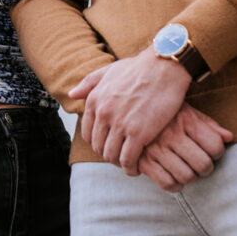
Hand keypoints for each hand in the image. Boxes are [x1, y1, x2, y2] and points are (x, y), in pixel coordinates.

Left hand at [69, 47, 190, 171]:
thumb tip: (71, 94)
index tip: (110, 145)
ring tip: (128, 164)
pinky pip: (127, 160)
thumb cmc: (140, 67)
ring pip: (111, 155)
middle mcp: (103, 113)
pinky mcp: (138, 133)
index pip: (87, 133)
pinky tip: (136, 168)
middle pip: (98, 146)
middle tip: (121, 156)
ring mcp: (120, 124)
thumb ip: (89, 83)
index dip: (98, 143)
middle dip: (108, 154)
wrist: (164, 66)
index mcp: (95, 100)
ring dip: (118, 163)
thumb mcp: (109, 71)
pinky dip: (130, 168)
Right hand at [137, 104, 233, 191]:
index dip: (218, 152)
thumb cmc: (162, 110)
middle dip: (206, 168)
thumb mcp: (186, 110)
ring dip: (191, 178)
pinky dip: (174, 185)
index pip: (215, 146)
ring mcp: (156, 148)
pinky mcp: (143, 160)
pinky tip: (173, 177)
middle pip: (203, 164)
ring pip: (186, 176)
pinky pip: (166, 183)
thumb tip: (229, 137)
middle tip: (201, 165)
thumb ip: (208, 124)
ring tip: (187, 170)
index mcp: (185, 120)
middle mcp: (171, 134)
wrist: (127, 108)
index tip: (211, 152)